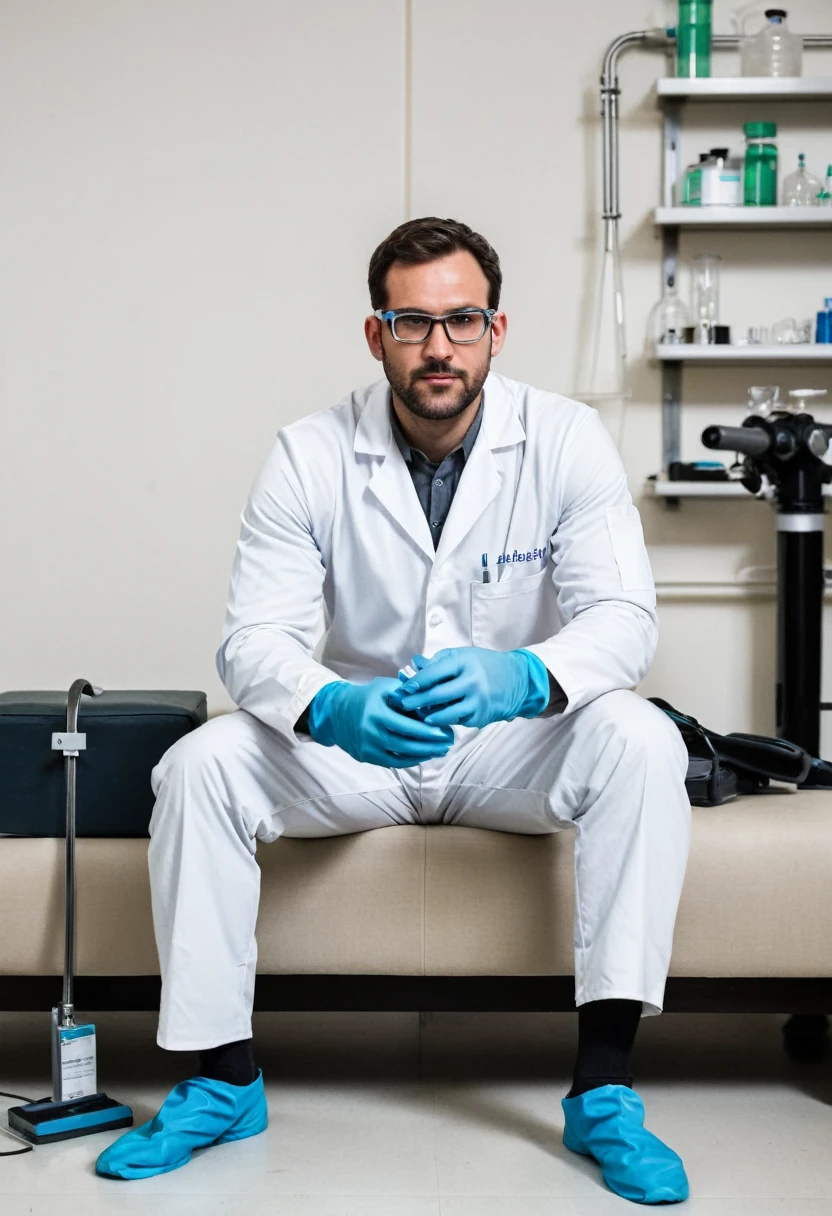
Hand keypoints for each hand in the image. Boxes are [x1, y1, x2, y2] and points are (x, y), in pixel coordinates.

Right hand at [307, 678, 454, 767]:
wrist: (337, 712)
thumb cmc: (367, 696)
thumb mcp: (385, 687)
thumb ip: (407, 695)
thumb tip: (431, 706)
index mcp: (376, 713)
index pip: (408, 726)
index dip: (429, 731)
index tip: (446, 731)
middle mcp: (371, 732)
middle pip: (407, 744)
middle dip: (431, 745)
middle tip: (449, 743)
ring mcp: (368, 747)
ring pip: (401, 756)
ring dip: (424, 754)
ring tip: (441, 750)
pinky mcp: (367, 757)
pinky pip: (393, 762)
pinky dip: (410, 760)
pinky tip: (424, 755)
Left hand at [388, 647, 549, 728]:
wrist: (518, 680)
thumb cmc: (484, 665)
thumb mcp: (463, 656)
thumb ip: (438, 661)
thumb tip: (414, 664)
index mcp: (465, 662)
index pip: (434, 673)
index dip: (416, 681)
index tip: (404, 687)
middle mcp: (471, 682)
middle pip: (437, 695)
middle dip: (416, 701)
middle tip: (403, 704)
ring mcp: (477, 701)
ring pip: (445, 713)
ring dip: (428, 715)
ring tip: (418, 714)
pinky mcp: (480, 717)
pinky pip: (456, 720)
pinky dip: (445, 720)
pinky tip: (434, 720)